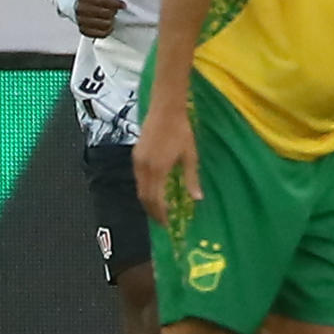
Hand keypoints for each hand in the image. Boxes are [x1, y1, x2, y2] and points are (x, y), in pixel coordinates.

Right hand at [74, 0, 125, 38]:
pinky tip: (107, 25)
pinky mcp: (83, 30)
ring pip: (104, 24)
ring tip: (110, 17)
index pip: (103, 1)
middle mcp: (80, 9)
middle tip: (114, 9)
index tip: (122, 5)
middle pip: (105, 13)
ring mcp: (81, 21)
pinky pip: (100, 34)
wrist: (73, 3)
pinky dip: (106, 30)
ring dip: (110, 21)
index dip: (115, 3)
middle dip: (113, 11)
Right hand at [133, 101, 198, 228]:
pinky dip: (144, 189)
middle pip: (144, 197)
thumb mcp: (190, 156)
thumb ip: (192, 178)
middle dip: (152, 211)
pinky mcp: (135, 155)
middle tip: (162, 222)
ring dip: (147, 201)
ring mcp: (137, 161)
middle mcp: (144, 167)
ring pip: (139, 188)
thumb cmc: (182, 131)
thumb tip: (197, 198)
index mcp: (158, 169)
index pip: (156, 199)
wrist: (166, 110)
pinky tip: (153, 191)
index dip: (161, 213)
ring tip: (158, 210)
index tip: (167, 224)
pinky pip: (137, 178)